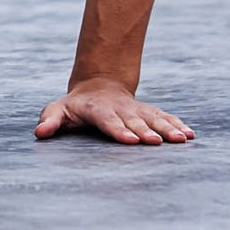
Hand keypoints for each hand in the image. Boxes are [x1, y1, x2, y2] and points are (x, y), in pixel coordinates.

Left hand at [36, 78, 194, 144]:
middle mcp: (120, 109)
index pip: (108, 121)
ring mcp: (136, 110)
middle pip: (134, 121)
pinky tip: (190, 135)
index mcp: (98, 110)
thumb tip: (39, 133)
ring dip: (168, 129)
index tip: (130, 140)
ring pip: (154, 118)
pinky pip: (165, 117)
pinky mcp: (148, 112)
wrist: (98, 86)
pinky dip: (177, 124)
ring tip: (182, 139)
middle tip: (157, 143)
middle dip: (146, 132)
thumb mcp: (58, 110)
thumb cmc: (75, 106)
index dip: (119, 130)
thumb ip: (50, 120)